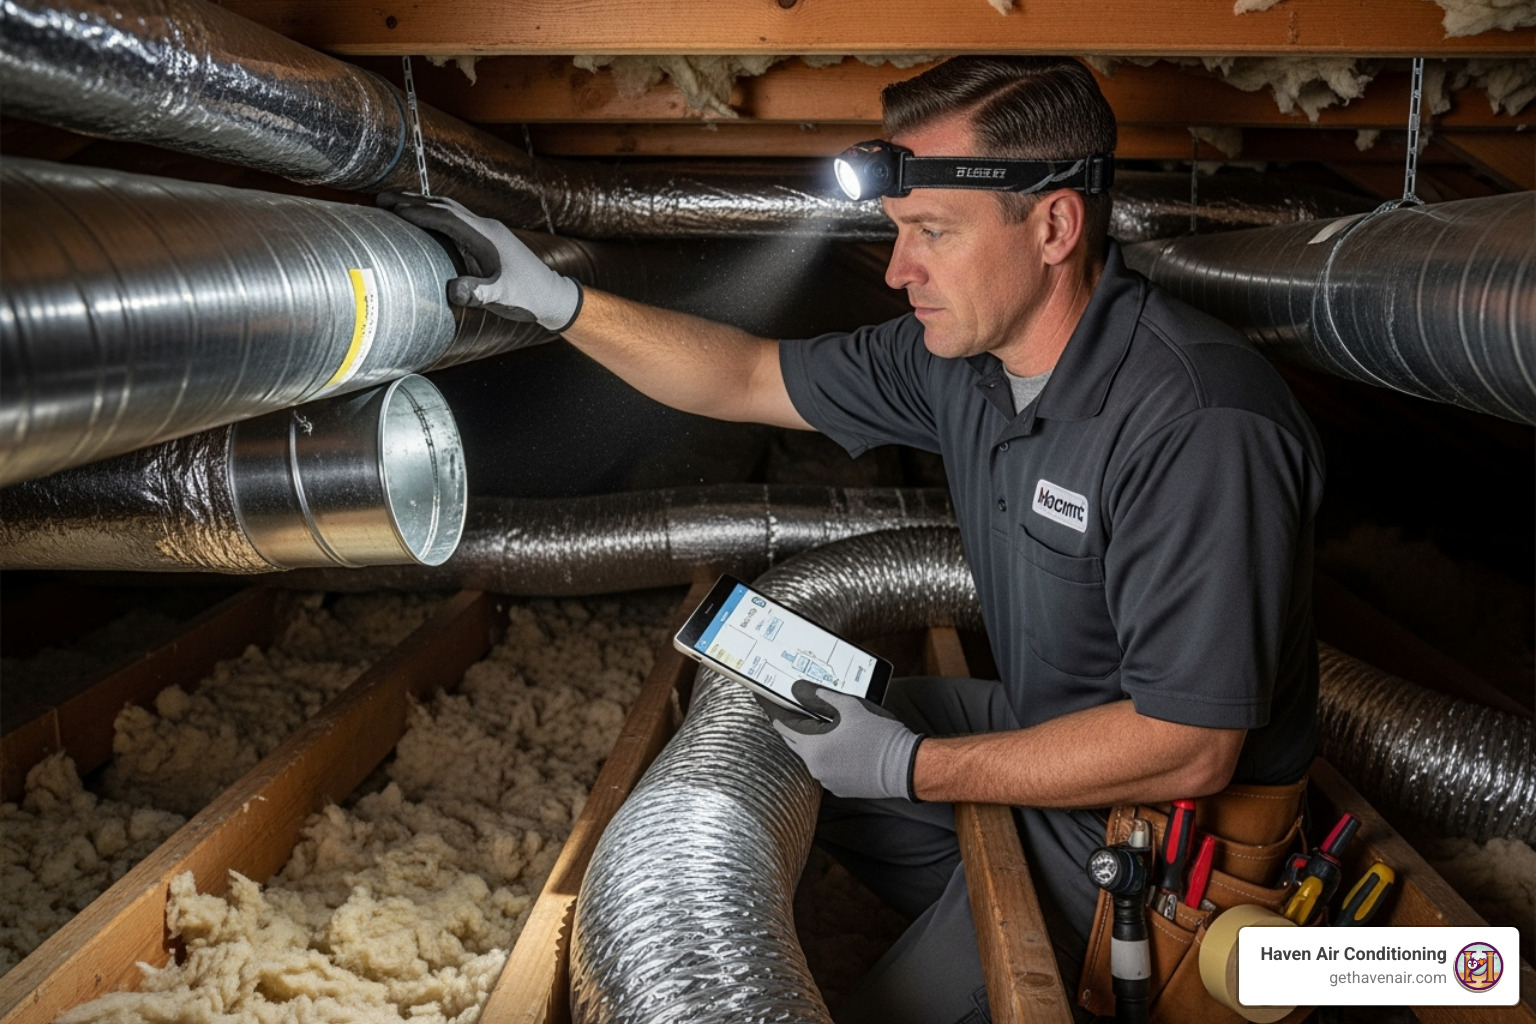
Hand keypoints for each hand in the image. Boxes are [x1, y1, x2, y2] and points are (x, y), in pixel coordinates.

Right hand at [377, 192, 581, 330]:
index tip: (390, 208)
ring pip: (450, 210)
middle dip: (412, 201)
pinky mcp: (489, 239)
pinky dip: (436, 216)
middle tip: (381, 199)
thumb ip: (479, 292)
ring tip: (395, 204)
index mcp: (486, 236)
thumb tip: (452, 291)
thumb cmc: (528, 297)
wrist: (552, 295)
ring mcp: (488, 231)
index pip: (445, 217)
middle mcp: (486, 227)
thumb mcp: (502, 297)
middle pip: (444, 206)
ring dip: (422, 205)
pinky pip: (457, 220)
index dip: (417, 212)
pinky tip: (425, 223)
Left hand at [760, 680, 922, 800]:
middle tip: (796, 707)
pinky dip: (829, 754)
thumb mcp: (850, 706)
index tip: (767, 700)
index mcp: (813, 747)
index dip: (775, 710)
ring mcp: (828, 781)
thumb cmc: (879, 735)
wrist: (905, 766)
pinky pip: (827, 767)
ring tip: (829, 724)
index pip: (784, 725)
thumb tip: (798, 689)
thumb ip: (820, 697)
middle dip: (795, 724)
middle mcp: (815, 767)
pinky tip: (843, 743)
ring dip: (815, 740)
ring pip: (813, 755)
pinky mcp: (841, 788)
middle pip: (795, 741)